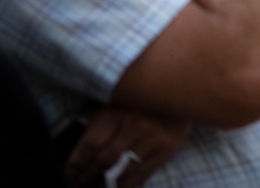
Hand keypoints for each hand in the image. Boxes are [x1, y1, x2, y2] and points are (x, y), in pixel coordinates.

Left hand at [66, 106, 190, 187]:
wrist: (183, 88)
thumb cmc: (142, 95)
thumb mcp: (117, 97)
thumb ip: (97, 115)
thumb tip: (75, 138)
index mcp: (115, 110)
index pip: (89, 145)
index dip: (76, 163)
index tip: (70, 174)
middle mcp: (133, 124)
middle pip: (104, 159)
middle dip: (87, 176)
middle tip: (80, 184)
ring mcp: (152, 137)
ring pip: (123, 169)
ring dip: (107, 183)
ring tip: (98, 186)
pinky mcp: (168, 147)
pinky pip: (143, 172)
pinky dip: (128, 184)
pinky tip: (119, 186)